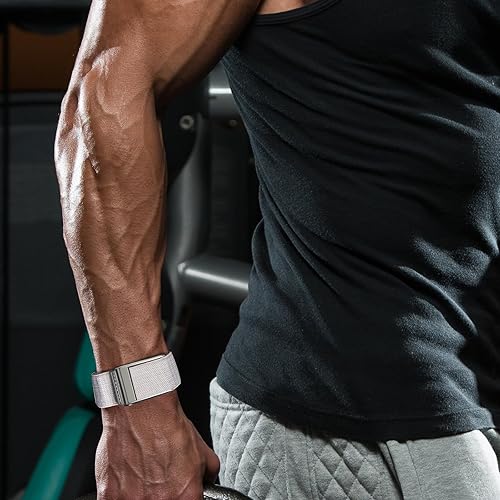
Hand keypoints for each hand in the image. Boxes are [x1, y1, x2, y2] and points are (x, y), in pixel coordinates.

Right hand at [95, 390, 219, 499]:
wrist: (143, 409)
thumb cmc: (169, 427)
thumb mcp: (204, 451)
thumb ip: (207, 475)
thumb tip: (206, 482)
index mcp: (186, 497)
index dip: (184, 497)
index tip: (179, 492)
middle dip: (162, 495)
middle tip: (159, 481)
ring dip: (141, 494)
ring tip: (143, 475)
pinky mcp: (108, 497)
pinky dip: (120, 492)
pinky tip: (127, 475)